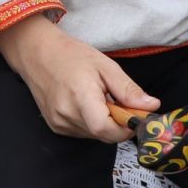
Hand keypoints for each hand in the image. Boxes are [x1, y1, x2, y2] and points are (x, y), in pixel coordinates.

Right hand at [0, 16, 157, 141]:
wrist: (35, 52)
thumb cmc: (70, 54)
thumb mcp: (105, 65)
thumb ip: (128, 90)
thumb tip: (152, 106)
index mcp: (80, 97)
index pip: (106, 130)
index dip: (125, 128)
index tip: (132, 115)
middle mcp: (66, 114)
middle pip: (103, 134)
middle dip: (117, 123)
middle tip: (115, 100)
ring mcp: (58, 122)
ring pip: (94, 134)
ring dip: (103, 122)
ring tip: (97, 98)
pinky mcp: (55, 126)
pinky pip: (82, 132)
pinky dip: (90, 122)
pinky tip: (84, 104)